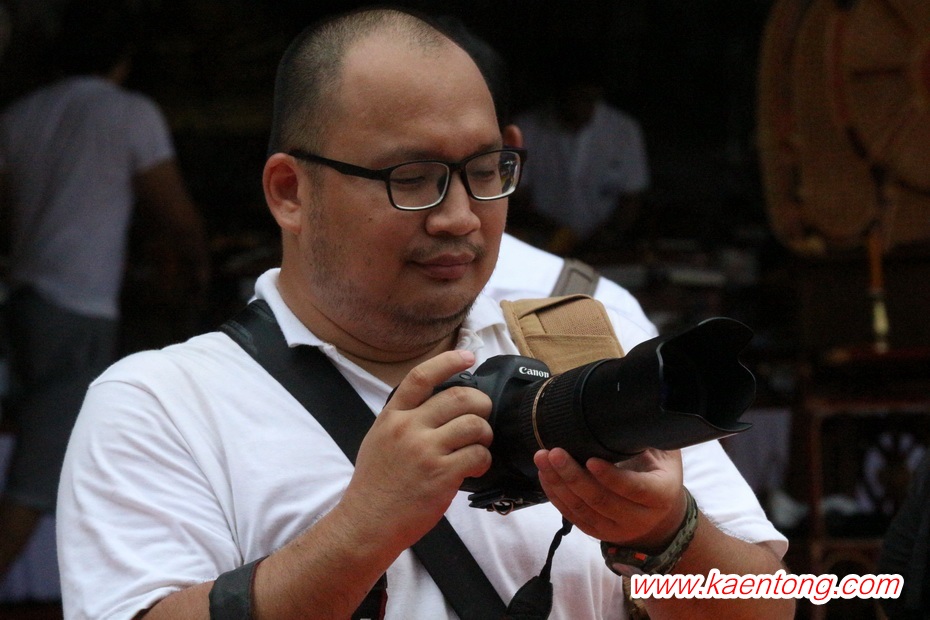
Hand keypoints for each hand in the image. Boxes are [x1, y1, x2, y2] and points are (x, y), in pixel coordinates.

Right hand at [338, 350, 492, 551]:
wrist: (368, 522)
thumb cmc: (375, 484)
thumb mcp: (379, 439)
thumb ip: (404, 418)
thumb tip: (438, 403)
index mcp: (392, 416)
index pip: (421, 377)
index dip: (448, 361)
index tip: (467, 356)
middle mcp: (408, 428)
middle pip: (459, 397)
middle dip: (481, 402)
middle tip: (483, 413)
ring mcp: (426, 451)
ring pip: (474, 424)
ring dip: (485, 433)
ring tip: (480, 444)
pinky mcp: (441, 475)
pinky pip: (477, 455)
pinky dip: (483, 459)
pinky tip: (475, 467)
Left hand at [534, 448, 687, 549]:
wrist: (658, 511)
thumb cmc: (658, 471)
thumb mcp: (663, 454)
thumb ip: (647, 440)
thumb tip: (625, 416)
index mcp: (660, 495)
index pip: (634, 489)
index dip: (611, 476)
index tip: (590, 459)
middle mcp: (639, 518)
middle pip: (601, 500)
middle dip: (574, 475)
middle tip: (555, 452)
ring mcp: (616, 529)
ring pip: (583, 509)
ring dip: (559, 484)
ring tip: (543, 459)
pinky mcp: (597, 532)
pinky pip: (572, 516)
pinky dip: (556, 495)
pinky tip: (545, 475)